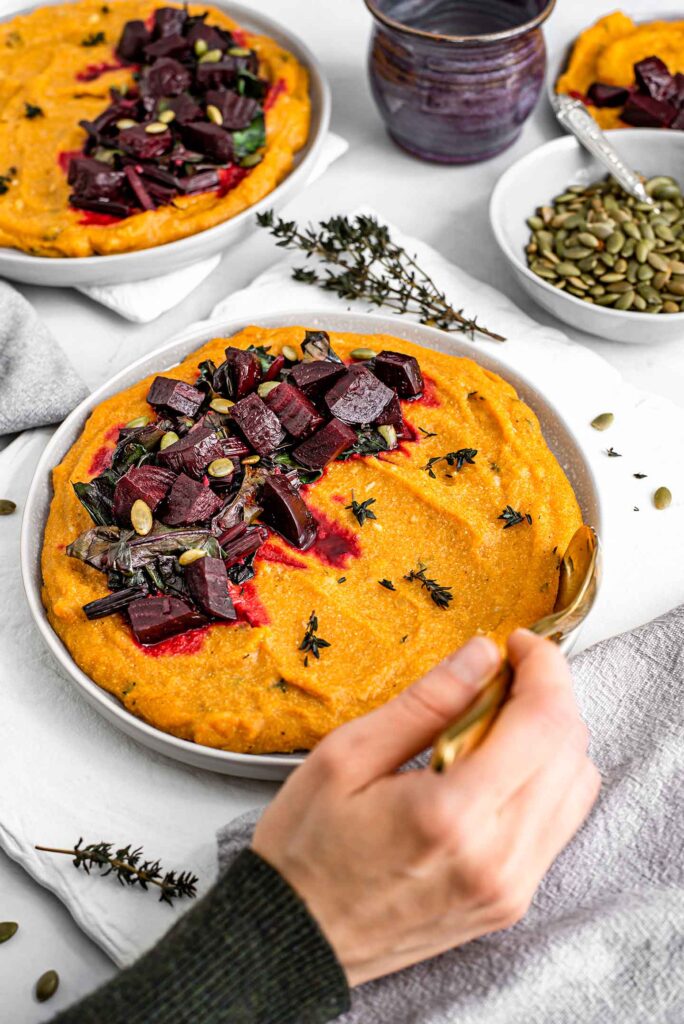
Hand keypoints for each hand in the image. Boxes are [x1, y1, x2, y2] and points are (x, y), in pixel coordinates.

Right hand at [252, 631, 599, 986]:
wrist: (295, 939)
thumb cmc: (306, 847)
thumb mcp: (347, 756)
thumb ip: (425, 702)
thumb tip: (481, 655)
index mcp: (452, 815)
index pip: (544, 723)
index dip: (544, 668)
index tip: (519, 644)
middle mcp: (497, 857)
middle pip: (572, 750)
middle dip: (549, 694)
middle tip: (504, 673)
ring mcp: (511, 887)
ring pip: (577, 786)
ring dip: (551, 736)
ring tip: (496, 719)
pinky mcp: (511, 901)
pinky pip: (560, 823)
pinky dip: (544, 777)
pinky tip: (497, 764)